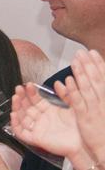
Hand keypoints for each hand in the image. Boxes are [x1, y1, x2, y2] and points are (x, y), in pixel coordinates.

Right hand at [11, 82, 84, 160]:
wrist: (82, 143)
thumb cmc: (80, 126)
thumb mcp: (74, 105)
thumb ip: (66, 94)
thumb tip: (58, 83)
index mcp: (49, 111)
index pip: (36, 100)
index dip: (31, 93)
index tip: (28, 85)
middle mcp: (41, 119)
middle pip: (26, 107)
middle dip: (21, 97)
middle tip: (18, 88)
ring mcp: (37, 129)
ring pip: (22, 118)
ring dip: (17, 107)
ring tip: (15, 98)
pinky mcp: (35, 139)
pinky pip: (21, 132)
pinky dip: (16, 124)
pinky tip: (14, 114)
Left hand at [62, 49, 104, 163]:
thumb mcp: (103, 110)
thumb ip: (99, 96)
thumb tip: (91, 84)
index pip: (103, 77)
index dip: (98, 63)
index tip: (92, 52)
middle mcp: (103, 100)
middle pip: (96, 78)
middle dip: (89, 63)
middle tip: (81, 51)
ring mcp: (95, 108)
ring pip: (88, 87)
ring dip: (81, 72)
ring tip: (75, 60)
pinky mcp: (85, 117)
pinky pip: (78, 102)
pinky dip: (73, 90)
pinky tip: (68, 80)